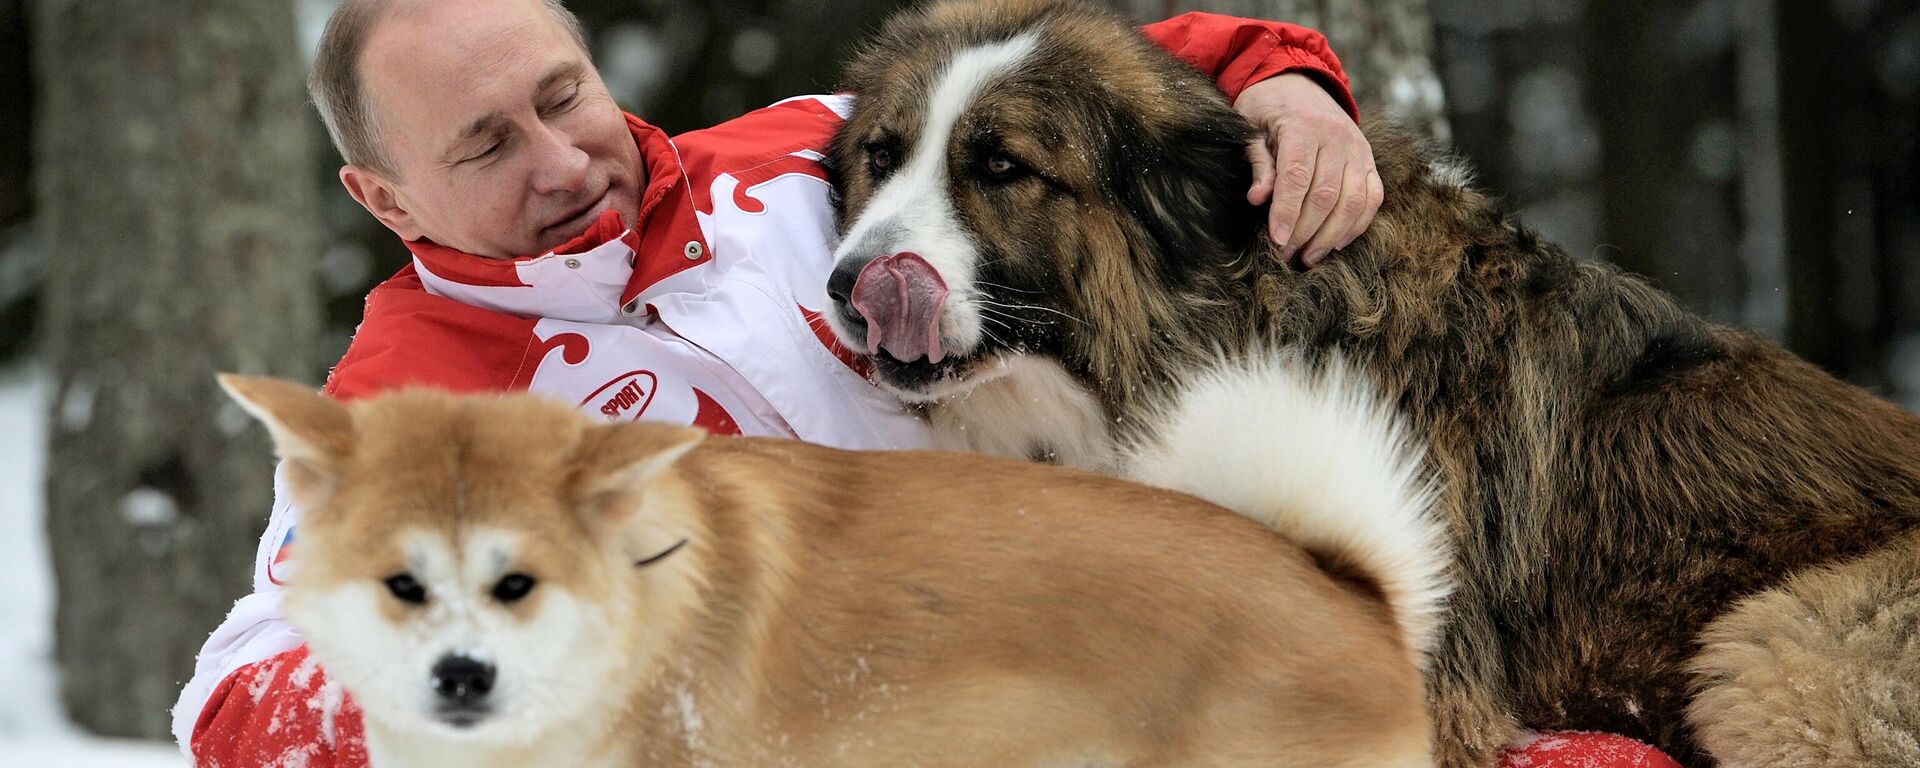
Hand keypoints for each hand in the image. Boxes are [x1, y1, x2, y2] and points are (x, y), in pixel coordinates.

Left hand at [1235, 73, 1381, 266]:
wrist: (1298, 81)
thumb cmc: (1267, 108)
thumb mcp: (1251, 127)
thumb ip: (1259, 162)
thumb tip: (1258, 199)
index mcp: (1303, 125)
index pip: (1298, 175)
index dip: (1288, 211)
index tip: (1277, 240)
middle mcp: (1337, 136)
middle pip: (1326, 194)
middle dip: (1305, 230)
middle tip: (1285, 254)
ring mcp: (1358, 148)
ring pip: (1353, 200)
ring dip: (1331, 235)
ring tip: (1308, 257)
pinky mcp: (1368, 159)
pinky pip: (1373, 197)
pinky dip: (1358, 224)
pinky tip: (1336, 243)